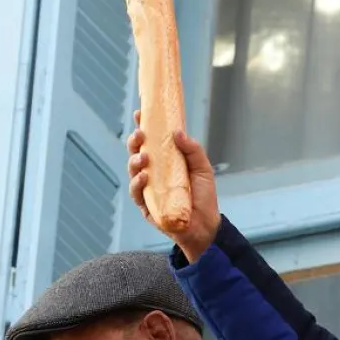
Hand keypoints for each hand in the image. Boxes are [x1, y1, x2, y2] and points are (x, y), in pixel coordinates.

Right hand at [127, 111, 220, 261]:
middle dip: (135, 141)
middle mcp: (154, 173)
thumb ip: (193, 150)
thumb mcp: (203, 169)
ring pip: (133, 171)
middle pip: (137, 153)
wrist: (206, 226)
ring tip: (144, 156)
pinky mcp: (146, 206)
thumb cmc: (204, 196)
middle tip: (140, 134)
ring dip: (134, 161)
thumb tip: (178, 131)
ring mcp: (148, 189)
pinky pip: (137, 193)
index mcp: (165, 161)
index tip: (140, 113)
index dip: (144, 126)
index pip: (151, 141)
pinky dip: (138, 183)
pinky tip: (144, 176)